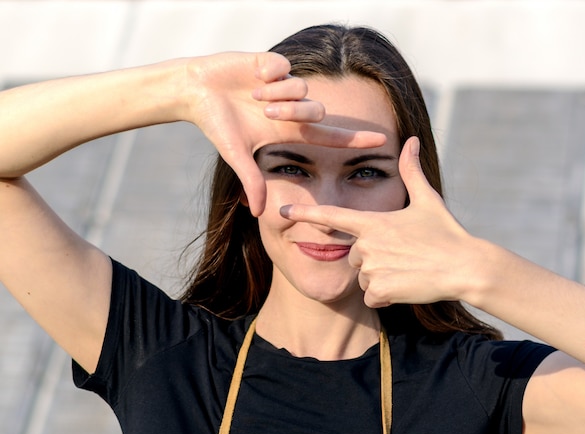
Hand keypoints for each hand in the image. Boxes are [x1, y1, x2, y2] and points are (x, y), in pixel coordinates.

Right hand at [186, 52, 385, 214]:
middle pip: (316, 110)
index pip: (330, 136)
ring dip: (274, 95)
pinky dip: (266, 74)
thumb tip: (259, 215)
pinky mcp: (272, 62)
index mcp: (289, 130)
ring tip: (252, 95)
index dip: (356, 139)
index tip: (383, 141)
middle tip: (264, 113)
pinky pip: (283, 67)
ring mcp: (284, 85)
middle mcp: (292, 107)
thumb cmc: (218, 125)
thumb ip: (252, 181)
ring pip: (300, 88)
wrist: (196, 91)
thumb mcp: (237, 156)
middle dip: (291, 113)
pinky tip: (252, 76)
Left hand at [279, 137, 479, 306]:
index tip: (281, 212)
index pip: (332, 216)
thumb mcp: (427, 200)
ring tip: (407, 270)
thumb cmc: (446, 232)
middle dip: (371, 258)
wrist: (464, 267)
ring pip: (363, 277)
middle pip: (353, 256)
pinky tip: (406, 286)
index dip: (305, 213)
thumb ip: (411, 171)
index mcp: (374, 222)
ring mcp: (372, 268)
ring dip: (380, 277)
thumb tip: (411, 140)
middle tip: (402, 255)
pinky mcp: (380, 290)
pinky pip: (371, 296)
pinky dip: (386, 295)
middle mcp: (367, 245)